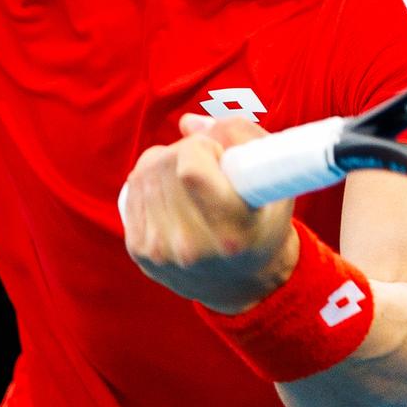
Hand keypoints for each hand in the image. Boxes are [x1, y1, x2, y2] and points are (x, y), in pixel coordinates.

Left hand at [120, 114, 297, 313]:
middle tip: (208, 167)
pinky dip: (150, 182)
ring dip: (165, 165)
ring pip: (143, 173)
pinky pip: (133, 191)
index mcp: (233, 230)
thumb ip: (239, 137)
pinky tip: (173, 195)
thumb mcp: (273, 178)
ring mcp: (161, 252)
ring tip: (192, 183)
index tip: (218, 154)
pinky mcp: (139, 251)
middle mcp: (192, 246)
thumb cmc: (264, 221)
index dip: (201, 146)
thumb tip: (187, 123)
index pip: (189, 168)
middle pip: (163, 164)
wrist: (244, 283)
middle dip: (184, 152)